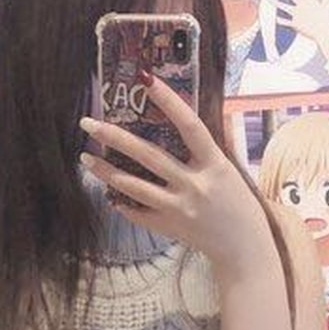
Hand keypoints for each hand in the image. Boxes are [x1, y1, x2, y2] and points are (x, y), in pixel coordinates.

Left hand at [78, 74, 271, 275]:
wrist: (243, 249)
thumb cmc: (239, 206)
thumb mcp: (230, 171)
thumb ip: (207, 149)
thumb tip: (186, 120)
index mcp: (214, 164)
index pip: (189, 126)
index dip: (169, 101)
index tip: (147, 80)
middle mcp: (195, 184)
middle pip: (149, 155)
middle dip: (115, 138)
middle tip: (89, 123)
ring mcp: (180, 208)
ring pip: (135, 186)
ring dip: (106, 171)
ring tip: (85, 158)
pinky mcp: (170, 227)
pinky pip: (138, 213)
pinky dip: (122, 203)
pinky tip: (108, 193)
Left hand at [275, 0, 328, 53]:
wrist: (324, 33)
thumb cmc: (327, 18)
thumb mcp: (328, 1)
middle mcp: (301, 5)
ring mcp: (297, 15)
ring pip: (283, 6)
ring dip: (275, 2)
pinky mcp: (295, 24)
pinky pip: (284, 21)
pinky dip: (278, 19)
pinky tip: (274, 16)